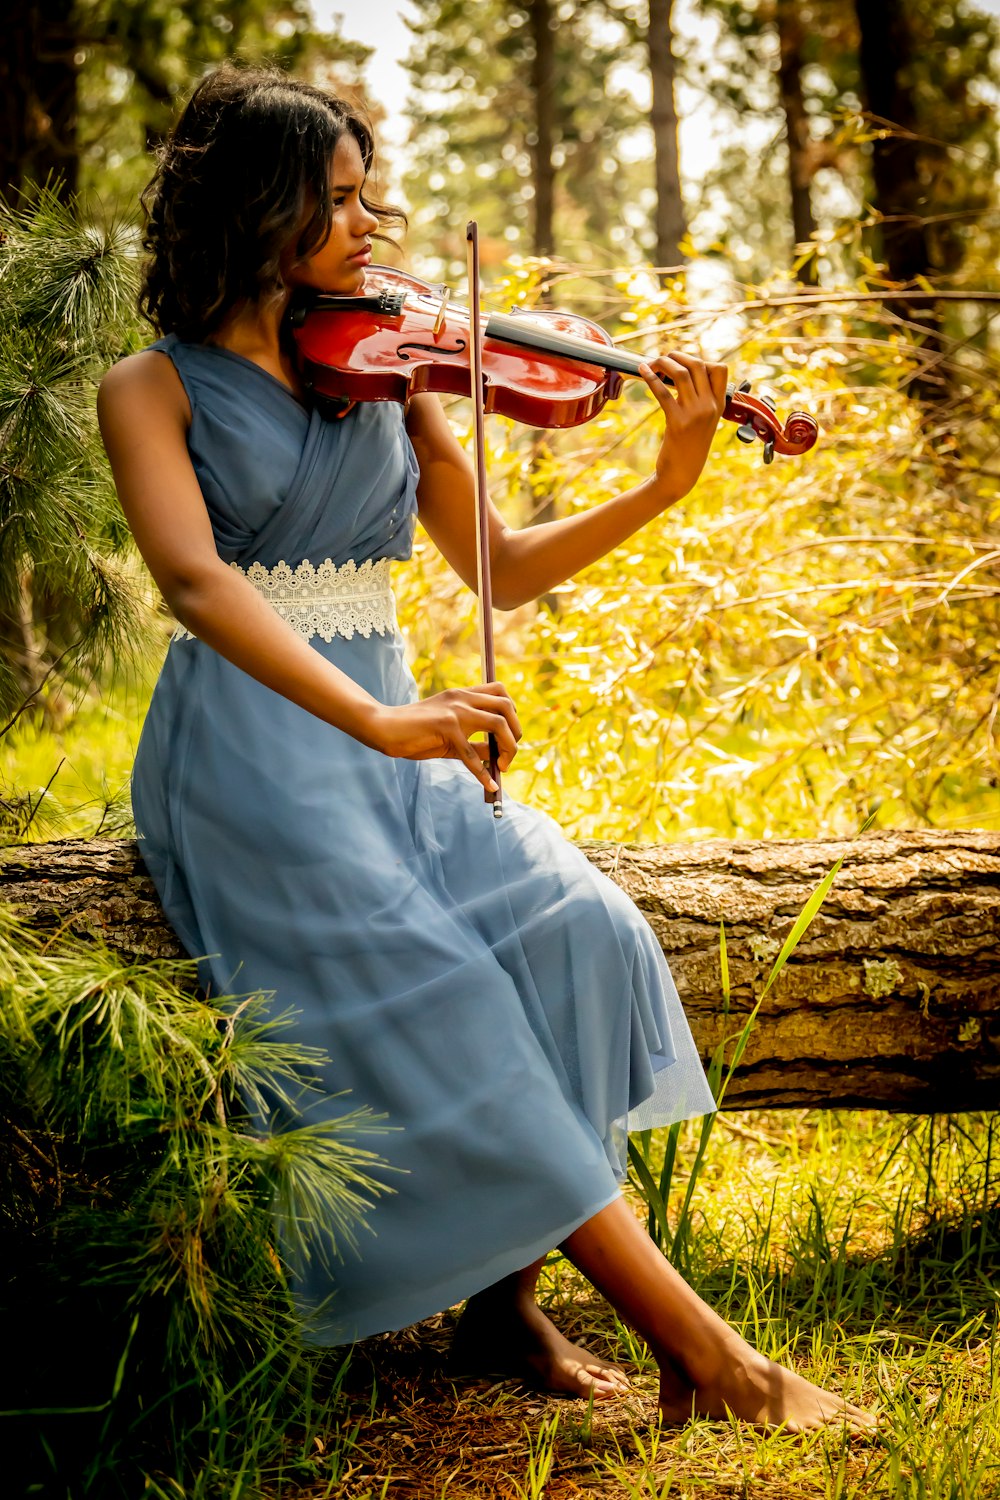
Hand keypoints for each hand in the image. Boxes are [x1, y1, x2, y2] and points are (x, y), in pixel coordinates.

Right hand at [370, 681, 521, 791]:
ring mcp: (455, 711)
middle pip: (506, 706)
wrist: (384, 727)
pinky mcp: (446, 728)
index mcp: (463, 695)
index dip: (512, 712)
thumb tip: (497, 757)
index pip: (500, 692)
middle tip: (509, 754)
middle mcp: (462, 698)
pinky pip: (472, 754)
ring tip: (502, 767)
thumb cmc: (415, 733)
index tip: (509, 735)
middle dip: (515, 731)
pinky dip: (484, 773)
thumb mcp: (449, 735)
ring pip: (498, 724)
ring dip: (508, 748)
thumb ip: (473, 742)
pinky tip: (489, 785)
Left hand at [639, 351, 728, 505]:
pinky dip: (651, 378)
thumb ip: (700, 402)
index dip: (702, 359)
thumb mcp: (704, 423)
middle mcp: (710, 407)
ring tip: (651, 363)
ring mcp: (695, 414)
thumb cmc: (689, 448)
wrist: (681, 475)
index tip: (685, 363)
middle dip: (678, 356)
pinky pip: (663, 392)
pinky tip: (642, 371)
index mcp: (719, 405)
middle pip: (697, 364)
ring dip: (663, 363)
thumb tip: (684, 377)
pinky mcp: (677, 422)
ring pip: (681, 374)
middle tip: (664, 358)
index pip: (720, 369)